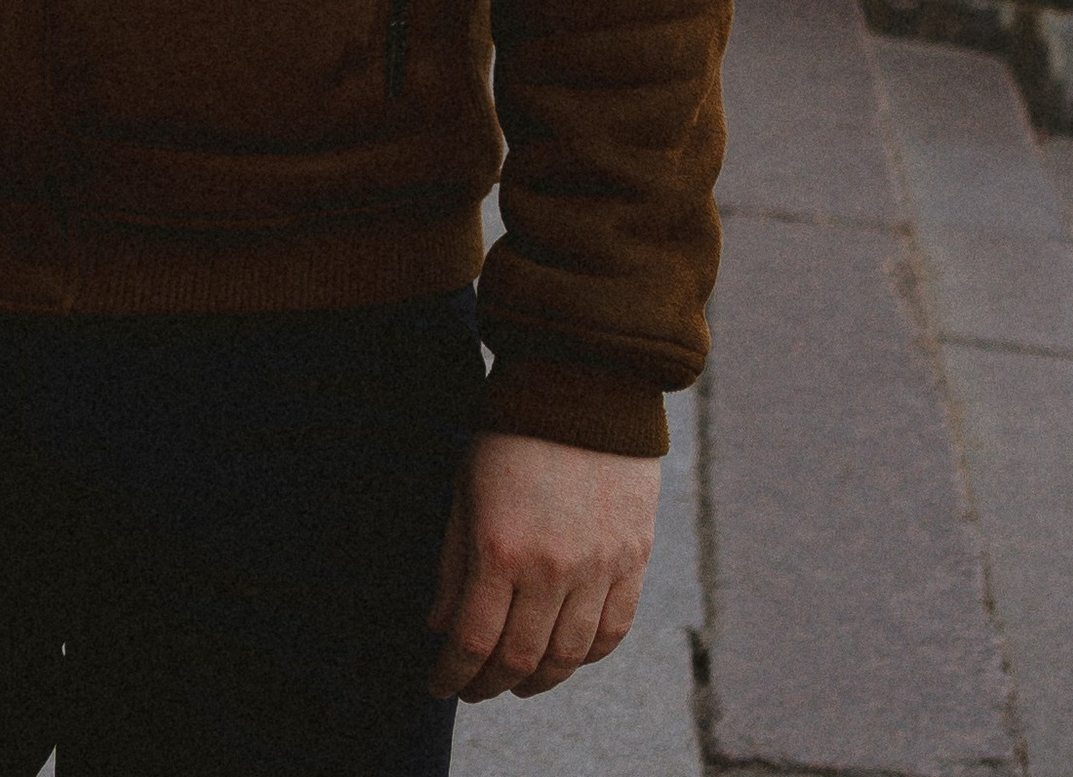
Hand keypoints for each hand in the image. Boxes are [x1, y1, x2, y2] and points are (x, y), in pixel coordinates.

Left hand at [427, 434, 657, 700]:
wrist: (584, 384)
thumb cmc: (512, 432)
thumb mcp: (465, 489)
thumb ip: (452, 563)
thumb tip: (439, 627)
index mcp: (501, 548)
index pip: (473, 640)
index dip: (452, 673)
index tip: (439, 685)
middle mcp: (552, 568)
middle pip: (520, 658)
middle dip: (490, 683)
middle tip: (474, 688)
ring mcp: (599, 567)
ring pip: (569, 656)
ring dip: (539, 680)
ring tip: (517, 681)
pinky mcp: (633, 560)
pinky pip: (613, 631)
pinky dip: (587, 656)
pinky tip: (565, 655)